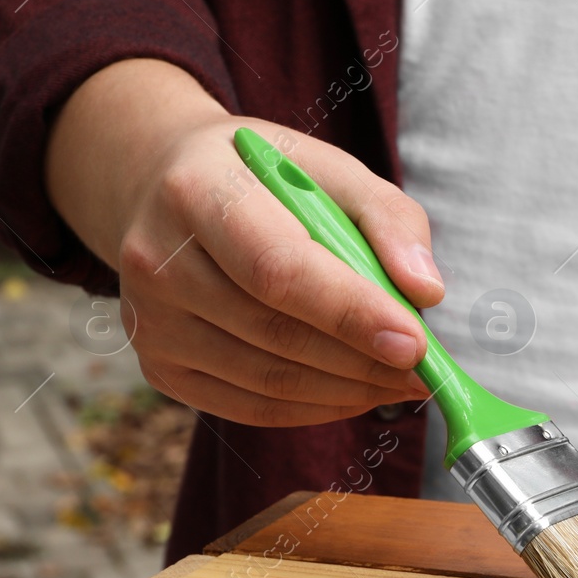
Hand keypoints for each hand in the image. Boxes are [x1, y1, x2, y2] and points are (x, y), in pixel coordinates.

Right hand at [46, 59, 441, 425]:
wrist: (168, 189)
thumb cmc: (265, 180)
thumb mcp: (329, 169)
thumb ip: (388, 219)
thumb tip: (426, 292)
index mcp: (196, 191)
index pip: (277, 269)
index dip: (351, 312)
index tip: (417, 343)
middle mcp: (155, 259)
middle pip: (276, 333)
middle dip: (365, 361)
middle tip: (427, 369)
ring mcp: (150, 321)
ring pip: (269, 381)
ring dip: (350, 391)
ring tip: (401, 379)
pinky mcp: (159, 367)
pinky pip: (251, 408)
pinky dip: (317, 408)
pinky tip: (357, 391)